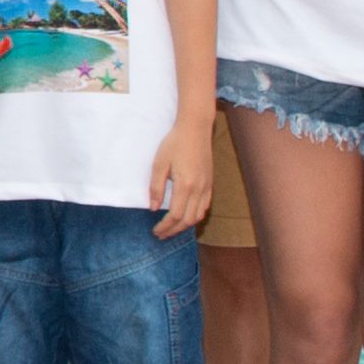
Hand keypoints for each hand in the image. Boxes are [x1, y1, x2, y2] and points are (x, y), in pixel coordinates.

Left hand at [148, 118, 211, 239]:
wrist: (195, 129)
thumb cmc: (175, 144)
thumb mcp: (159, 163)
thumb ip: (156, 187)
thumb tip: (153, 208)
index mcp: (185, 185)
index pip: (175, 215)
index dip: (165, 226)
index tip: (155, 231)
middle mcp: (199, 189)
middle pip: (187, 220)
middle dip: (173, 231)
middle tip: (161, 234)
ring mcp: (207, 187)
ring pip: (198, 216)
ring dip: (184, 226)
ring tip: (171, 228)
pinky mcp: (210, 183)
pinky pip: (204, 206)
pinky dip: (195, 216)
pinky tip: (185, 217)